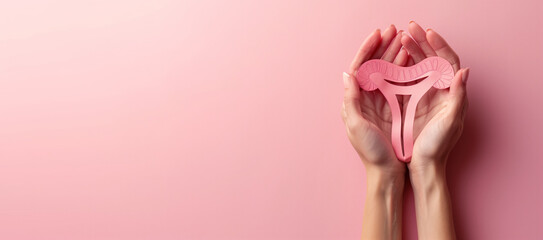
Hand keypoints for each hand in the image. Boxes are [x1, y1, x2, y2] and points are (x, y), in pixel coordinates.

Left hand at [341, 25, 407, 176]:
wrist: (386, 172)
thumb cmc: (370, 152)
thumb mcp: (356, 127)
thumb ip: (351, 100)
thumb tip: (347, 74)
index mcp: (355, 100)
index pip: (359, 67)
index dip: (367, 49)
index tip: (377, 34)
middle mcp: (366, 98)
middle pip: (374, 64)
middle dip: (383, 46)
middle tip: (394, 29)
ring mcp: (380, 101)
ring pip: (387, 70)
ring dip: (394, 54)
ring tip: (403, 38)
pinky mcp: (393, 107)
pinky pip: (398, 83)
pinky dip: (403, 69)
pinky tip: (411, 59)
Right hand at [399, 21, 469, 171]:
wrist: (423, 167)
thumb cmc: (437, 147)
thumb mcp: (450, 123)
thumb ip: (459, 97)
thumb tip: (465, 71)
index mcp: (451, 93)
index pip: (448, 61)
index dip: (438, 45)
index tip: (426, 33)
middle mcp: (439, 91)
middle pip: (432, 59)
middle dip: (420, 41)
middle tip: (408, 28)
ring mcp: (424, 96)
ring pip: (419, 66)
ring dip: (410, 50)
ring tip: (399, 38)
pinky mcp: (411, 102)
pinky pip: (406, 79)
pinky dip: (400, 66)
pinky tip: (392, 59)